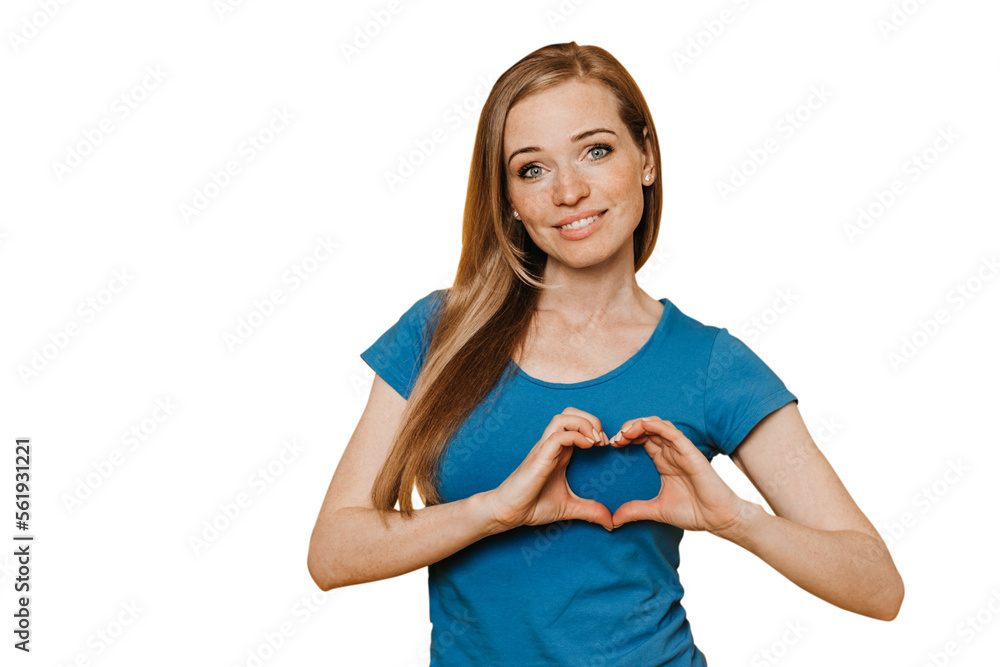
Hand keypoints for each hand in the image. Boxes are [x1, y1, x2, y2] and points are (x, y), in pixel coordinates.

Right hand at [487, 407, 613, 531]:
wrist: (508, 513)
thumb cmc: (532, 505)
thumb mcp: (569, 507)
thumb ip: (590, 510)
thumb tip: (611, 522)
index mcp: (559, 452)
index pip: (576, 422)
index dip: (594, 427)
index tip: (605, 446)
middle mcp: (552, 446)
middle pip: (570, 412)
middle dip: (591, 419)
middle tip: (601, 440)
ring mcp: (544, 449)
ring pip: (563, 418)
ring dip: (584, 423)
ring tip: (595, 441)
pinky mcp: (540, 457)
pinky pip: (558, 436)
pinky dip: (576, 436)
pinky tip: (587, 448)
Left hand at [609, 417, 747, 533]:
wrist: (718, 519)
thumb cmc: (694, 512)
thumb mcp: (656, 510)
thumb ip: (635, 510)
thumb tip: (613, 521)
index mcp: (663, 462)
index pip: (642, 440)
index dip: (626, 438)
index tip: (612, 445)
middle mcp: (671, 453)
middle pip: (647, 429)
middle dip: (628, 429)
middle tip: (614, 439)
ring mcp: (680, 451)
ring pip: (658, 426)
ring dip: (639, 425)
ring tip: (624, 433)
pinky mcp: (690, 452)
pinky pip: (672, 433)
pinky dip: (657, 426)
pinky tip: (642, 426)